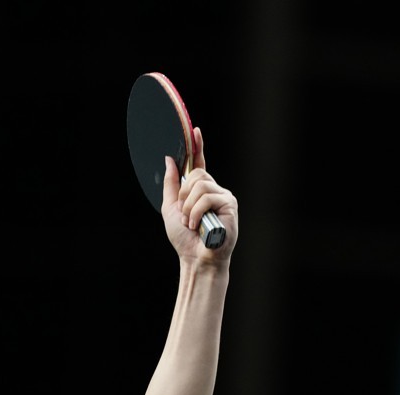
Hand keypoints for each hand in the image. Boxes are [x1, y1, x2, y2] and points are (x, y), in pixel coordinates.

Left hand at [161, 127, 237, 265]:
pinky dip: (195, 213)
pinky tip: (198, 226)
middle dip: (183, 195)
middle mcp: (215, 190)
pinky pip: (206, 198)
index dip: (197, 147)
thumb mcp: (170, 209)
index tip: (195, 131)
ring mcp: (224, 196)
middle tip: (184, 215)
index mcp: (201, 191)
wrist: (196, 258)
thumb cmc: (185, 239)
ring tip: (191, 223)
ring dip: (188, 207)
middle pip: (196, 175)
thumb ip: (171, 185)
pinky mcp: (230, 204)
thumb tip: (170, 160)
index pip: (199, 164)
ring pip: (200, 186)